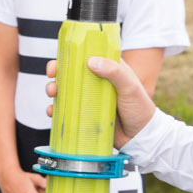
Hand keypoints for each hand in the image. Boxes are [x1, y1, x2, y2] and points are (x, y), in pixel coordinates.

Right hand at [45, 54, 159, 147]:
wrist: (141, 136)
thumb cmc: (140, 108)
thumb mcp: (130, 87)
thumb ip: (114, 72)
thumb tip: (91, 61)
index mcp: (109, 69)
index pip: (87, 56)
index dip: (70, 56)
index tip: (60, 59)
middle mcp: (97, 81)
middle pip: (71, 73)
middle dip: (57, 73)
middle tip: (51, 77)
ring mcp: (89, 98)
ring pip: (65, 90)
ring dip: (54, 90)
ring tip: (52, 94)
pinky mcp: (84, 113)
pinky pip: (66, 109)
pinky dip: (56, 109)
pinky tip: (52, 111)